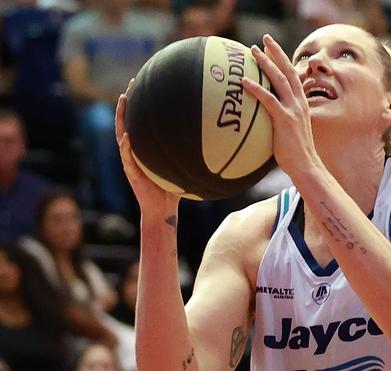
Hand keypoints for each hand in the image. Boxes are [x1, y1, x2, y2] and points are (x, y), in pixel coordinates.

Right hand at [114, 82, 179, 216]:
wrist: (162, 209)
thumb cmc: (173, 189)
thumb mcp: (182, 167)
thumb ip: (189, 153)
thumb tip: (212, 139)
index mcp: (145, 149)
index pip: (141, 122)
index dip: (141, 104)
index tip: (145, 84)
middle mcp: (135, 151)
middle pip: (128, 122)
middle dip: (128, 102)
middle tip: (131, 84)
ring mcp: (131, 160)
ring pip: (121, 134)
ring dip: (121, 118)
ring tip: (123, 101)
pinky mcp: (131, 173)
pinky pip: (127, 158)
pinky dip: (125, 147)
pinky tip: (127, 137)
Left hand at [242, 34, 321, 177]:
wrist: (306, 166)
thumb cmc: (295, 154)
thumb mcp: (290, 132)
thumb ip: (280, 120)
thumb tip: (264, 119)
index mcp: (302, 104)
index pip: (294, 76)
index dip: (284, 60)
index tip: (273, 48)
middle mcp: (299, 103)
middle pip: (288, 71)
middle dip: (276, 52)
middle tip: (264, 39)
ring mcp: (293, 110)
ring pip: (279, 80)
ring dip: (266, 63)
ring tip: (252, 52)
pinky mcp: (285, 119)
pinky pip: (268, 99)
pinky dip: (256, 88)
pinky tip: (244, 81)